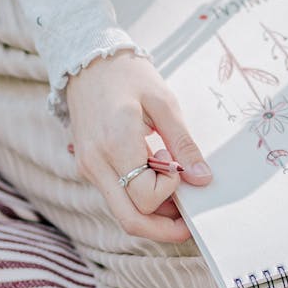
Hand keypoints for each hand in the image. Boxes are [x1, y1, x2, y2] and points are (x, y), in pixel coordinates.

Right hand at [65, 51, 211, 243]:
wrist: (85, 59)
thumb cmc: (126, 74)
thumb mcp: (164, 102)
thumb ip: (183, 143)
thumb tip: (202, 178)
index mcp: (115, 144)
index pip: (145, 196)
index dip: (169, 191)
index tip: (177, 164)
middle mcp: (96, 163)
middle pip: (130, 220)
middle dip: (163, 229)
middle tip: (189, 222)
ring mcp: (89, 168)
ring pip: (122, 213)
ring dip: (153, 214)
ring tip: (177, 196)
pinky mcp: (89, 168)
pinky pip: (116, 197)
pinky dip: (139, 199)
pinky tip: (158, 182)